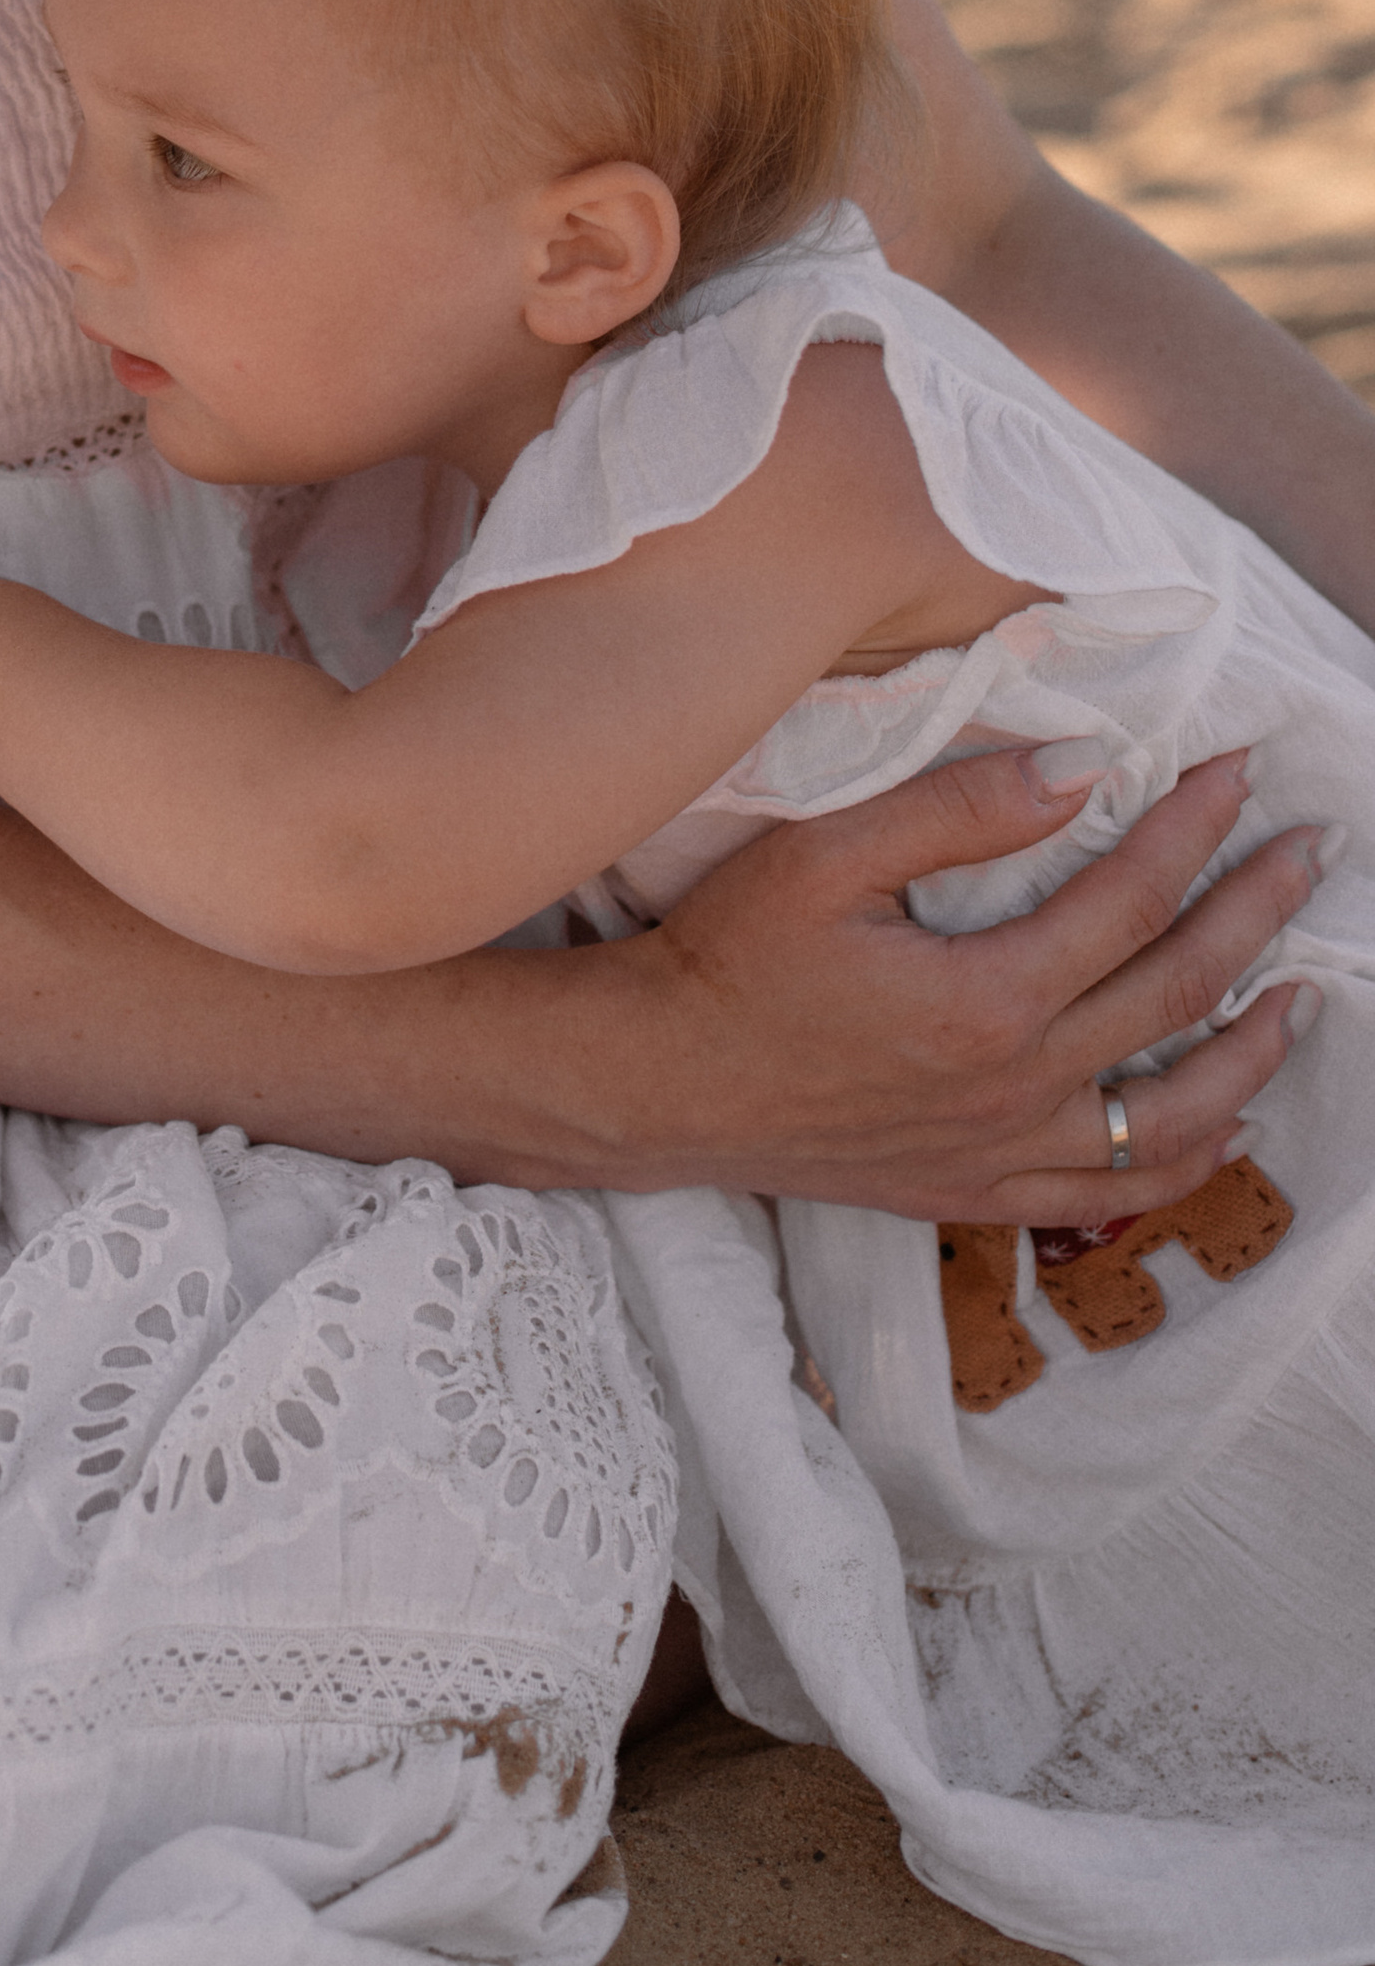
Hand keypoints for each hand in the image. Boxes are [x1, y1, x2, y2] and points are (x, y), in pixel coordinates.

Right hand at [608, 747, 1317, 1223]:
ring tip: (1304, 993)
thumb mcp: (821, 859)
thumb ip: (956, 812)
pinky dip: (1185, 1161)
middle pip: (1178, 992)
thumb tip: (1079, 771)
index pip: (1131, 896)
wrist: (655, 1082)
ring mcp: (1001, 1152)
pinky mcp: (974, 1191)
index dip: (1195, 826)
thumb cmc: (725, 961)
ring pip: (1174, 1113)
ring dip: (1254, 1047)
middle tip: (1311, 851)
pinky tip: (1223, 1123)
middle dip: (1257, 910)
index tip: (1239, 771)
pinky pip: (1112, 1194)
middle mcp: (1014, 1088)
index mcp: (985, 1000)